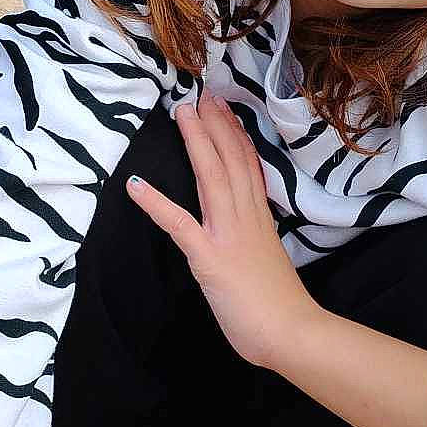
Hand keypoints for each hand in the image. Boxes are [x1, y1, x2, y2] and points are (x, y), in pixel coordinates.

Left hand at [126, 93, 316, 370]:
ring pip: (212, 178)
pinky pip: (180, 224)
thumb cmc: (278, 306)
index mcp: (259, 219)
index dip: (234, 134)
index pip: (248, 166)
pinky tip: (135, 184)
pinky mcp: (210, 258)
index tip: (223, 107)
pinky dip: (156, 203)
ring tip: (180, 114)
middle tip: (200, 94)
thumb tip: (240, 231)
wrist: (292, 332)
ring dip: (195, 143)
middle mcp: (246, 218)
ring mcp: (228, 235)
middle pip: (231, 162)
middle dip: (215, 126)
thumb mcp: (265, 260)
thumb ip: (252, 240)